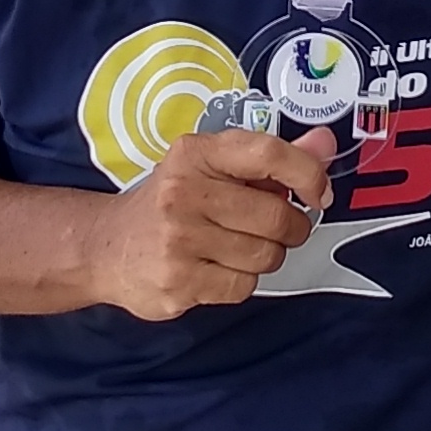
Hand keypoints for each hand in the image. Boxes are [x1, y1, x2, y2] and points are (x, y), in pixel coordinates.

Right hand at [98, 124, 332, 322]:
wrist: (104, 248)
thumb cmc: (169, 204)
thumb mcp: (211, 169)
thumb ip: (270, 159)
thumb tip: (325, 144)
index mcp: (196, 154)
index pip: (268, 153)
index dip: (308, 174)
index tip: (318, 193)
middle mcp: (184, 192)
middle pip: (276, 216)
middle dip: (289, 228)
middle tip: (273, 228)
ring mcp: (178, 240)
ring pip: (265, 256)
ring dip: (264, 256)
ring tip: (234, 248)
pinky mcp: (178, 282)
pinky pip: (243, 287)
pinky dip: (240, 282)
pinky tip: (214, 269)